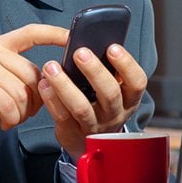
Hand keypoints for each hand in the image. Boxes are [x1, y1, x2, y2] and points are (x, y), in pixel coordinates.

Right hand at [0, 24, 67, 142]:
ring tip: (11, 118)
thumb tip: (51, 82)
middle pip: (33, 74)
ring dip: (22, 114)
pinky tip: (3, 122)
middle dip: (35, 100)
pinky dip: (11, 119)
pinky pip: (9, 105)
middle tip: (23, 113)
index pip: (31, 33)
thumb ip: (21, 76)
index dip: (53, 34)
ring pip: (23, 92)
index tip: (71, 37)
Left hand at [38, 43, 147, 160]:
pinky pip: (62, 116)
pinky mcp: (72, 133)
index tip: (112, 47)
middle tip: (80, 52)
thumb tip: (91, 43)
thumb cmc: (99, 102)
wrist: (88, 140)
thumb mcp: (111, 88)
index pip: (137, 82)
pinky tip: (44, 84)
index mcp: (128, 99)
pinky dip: (52, 99)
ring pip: (81, 107)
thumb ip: (106, 70)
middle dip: (94, 71)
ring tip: (51, 66)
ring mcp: (94, 125)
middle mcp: (114, 113)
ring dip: (64, 84)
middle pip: (109, 93)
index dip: (127, 65)